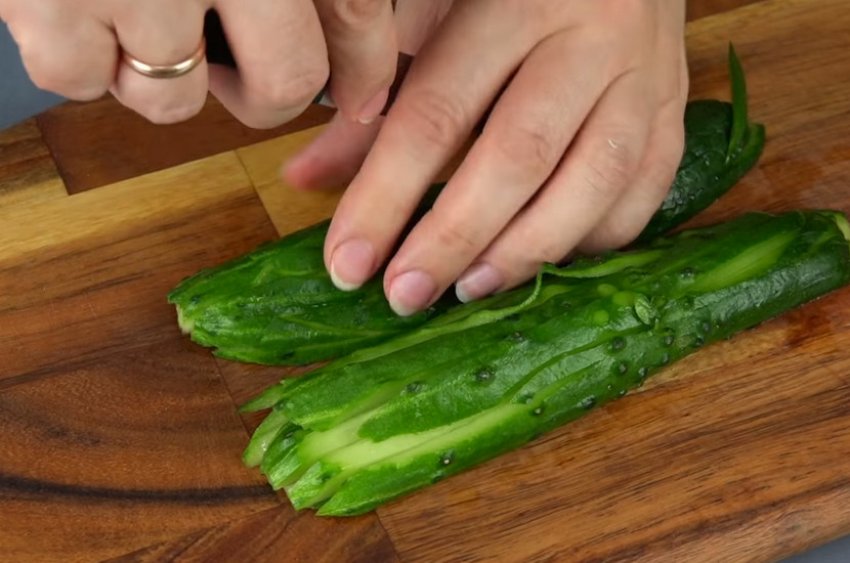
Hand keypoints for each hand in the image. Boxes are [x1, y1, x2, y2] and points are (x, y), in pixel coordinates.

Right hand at [0, 0, 397, 127]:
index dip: (365, 66)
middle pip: (283, 80)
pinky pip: (78, 79)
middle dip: (268, 94)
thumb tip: (354, 36)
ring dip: (166, 76)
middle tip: (243, 74)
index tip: (362, 97)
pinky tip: (83, 9)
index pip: (351, 9)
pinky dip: (83, 59)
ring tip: (145, 18)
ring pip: (174, 98)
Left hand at [287, 0, 688, 315]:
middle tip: (405, 295)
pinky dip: (598, 236)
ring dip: (527, 249)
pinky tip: (550, 260)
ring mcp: (642, 75)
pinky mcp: (675, 107)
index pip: (436, 115)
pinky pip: (647, 187)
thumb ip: (372, 98)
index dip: (385, 198)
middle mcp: (585, 37)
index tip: (348, 265)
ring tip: (471, 289)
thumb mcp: (431, 21)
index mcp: (510, 3)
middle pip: (516, 157)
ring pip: (592, 180)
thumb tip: (305, 182)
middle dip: (454, 238)